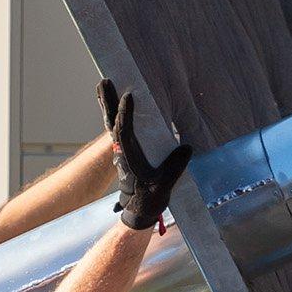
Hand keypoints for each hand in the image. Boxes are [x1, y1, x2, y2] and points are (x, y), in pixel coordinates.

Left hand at [98, 79, 191, 229]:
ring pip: (111, 123)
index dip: (126, 113)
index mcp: (129, 157)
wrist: (139, 211)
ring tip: (105, 84)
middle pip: (112, 122)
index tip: (129, 95)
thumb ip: (174, 168)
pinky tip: (113, 103)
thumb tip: (186, 148)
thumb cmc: (150, 199)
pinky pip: (116, 128)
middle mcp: (121, 151)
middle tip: (105, 80)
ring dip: (108, 104)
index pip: (124, 131)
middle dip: (109, 101)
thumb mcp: (165, 186)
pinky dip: (114, 113)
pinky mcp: (123, 151)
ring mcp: (120, 150)